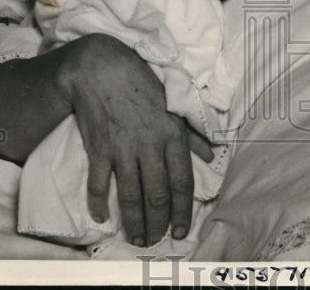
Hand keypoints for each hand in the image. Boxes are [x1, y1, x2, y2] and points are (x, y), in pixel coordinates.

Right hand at [57, 34, 214, 245]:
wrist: (102, 67)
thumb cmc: (142, 83)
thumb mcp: (174, 104)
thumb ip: (192, 134)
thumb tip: (210, 155)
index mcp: (172, 135)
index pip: (183, 182)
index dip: (183, 211)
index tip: (182, 230)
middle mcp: (150, 145)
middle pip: (157, 195)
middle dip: (159, 223)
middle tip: (156, 240)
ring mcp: (123, 149)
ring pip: (131, 195)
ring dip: (134, 222)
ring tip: (137, 238)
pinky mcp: (98, 148)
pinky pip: (99, 183)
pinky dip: (99, 203)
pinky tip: (102, 217)